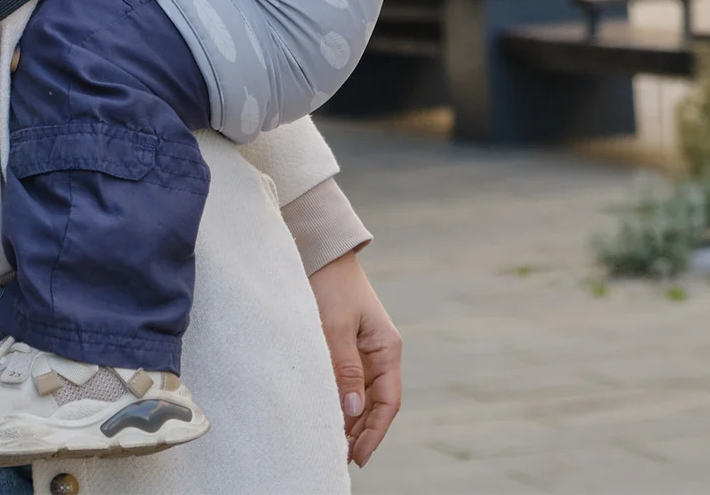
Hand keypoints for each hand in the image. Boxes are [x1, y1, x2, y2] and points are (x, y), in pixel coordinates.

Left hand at [308, 252, 401, 467]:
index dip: (375, 432)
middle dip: (361, 432)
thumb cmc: (331, 285)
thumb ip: (344, 368)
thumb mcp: (336, 327)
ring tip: (332, 444)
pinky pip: (346, 381)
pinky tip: (327, 415)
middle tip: (341, 457)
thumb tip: (352, 412)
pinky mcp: (344, 346)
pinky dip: (339, 400)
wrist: (320, 252)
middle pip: (375, 404)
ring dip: (349, 420)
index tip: (358, 455)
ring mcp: (362, 351)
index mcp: (387, 348)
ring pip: (360, 396)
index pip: (388, 402)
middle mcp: (378, 353)